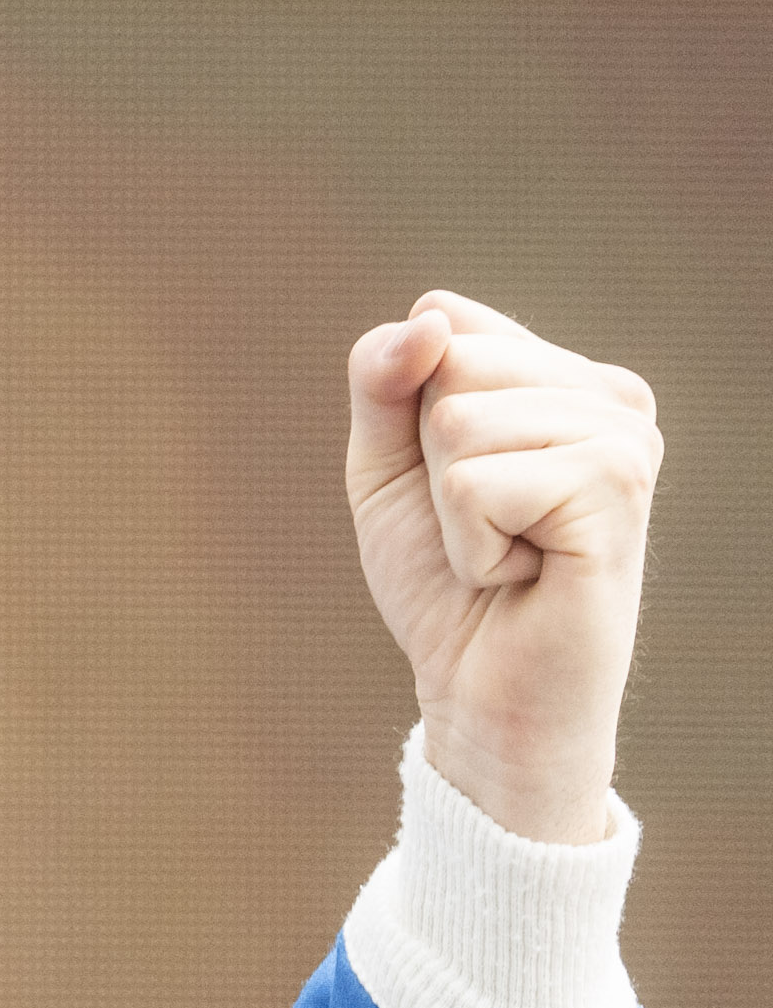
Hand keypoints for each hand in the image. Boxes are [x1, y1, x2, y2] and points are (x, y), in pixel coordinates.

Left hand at [345, 291, 657, 845]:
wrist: (483, 689)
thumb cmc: (444, 580)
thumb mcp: (388, 466)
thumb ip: (384, 380)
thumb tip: (428, 321)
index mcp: (564, 374)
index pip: (440, 318)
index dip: (405, 409)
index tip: (451, 481)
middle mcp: (610, 394)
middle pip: (448, 360)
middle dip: (429, 460)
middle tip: (482, 527)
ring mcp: (624, 437)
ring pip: (457, 420)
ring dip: (451, 511)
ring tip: (507, 552)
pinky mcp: (618, 488)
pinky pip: (476, 483)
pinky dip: (471, 544)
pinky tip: (522, 573)